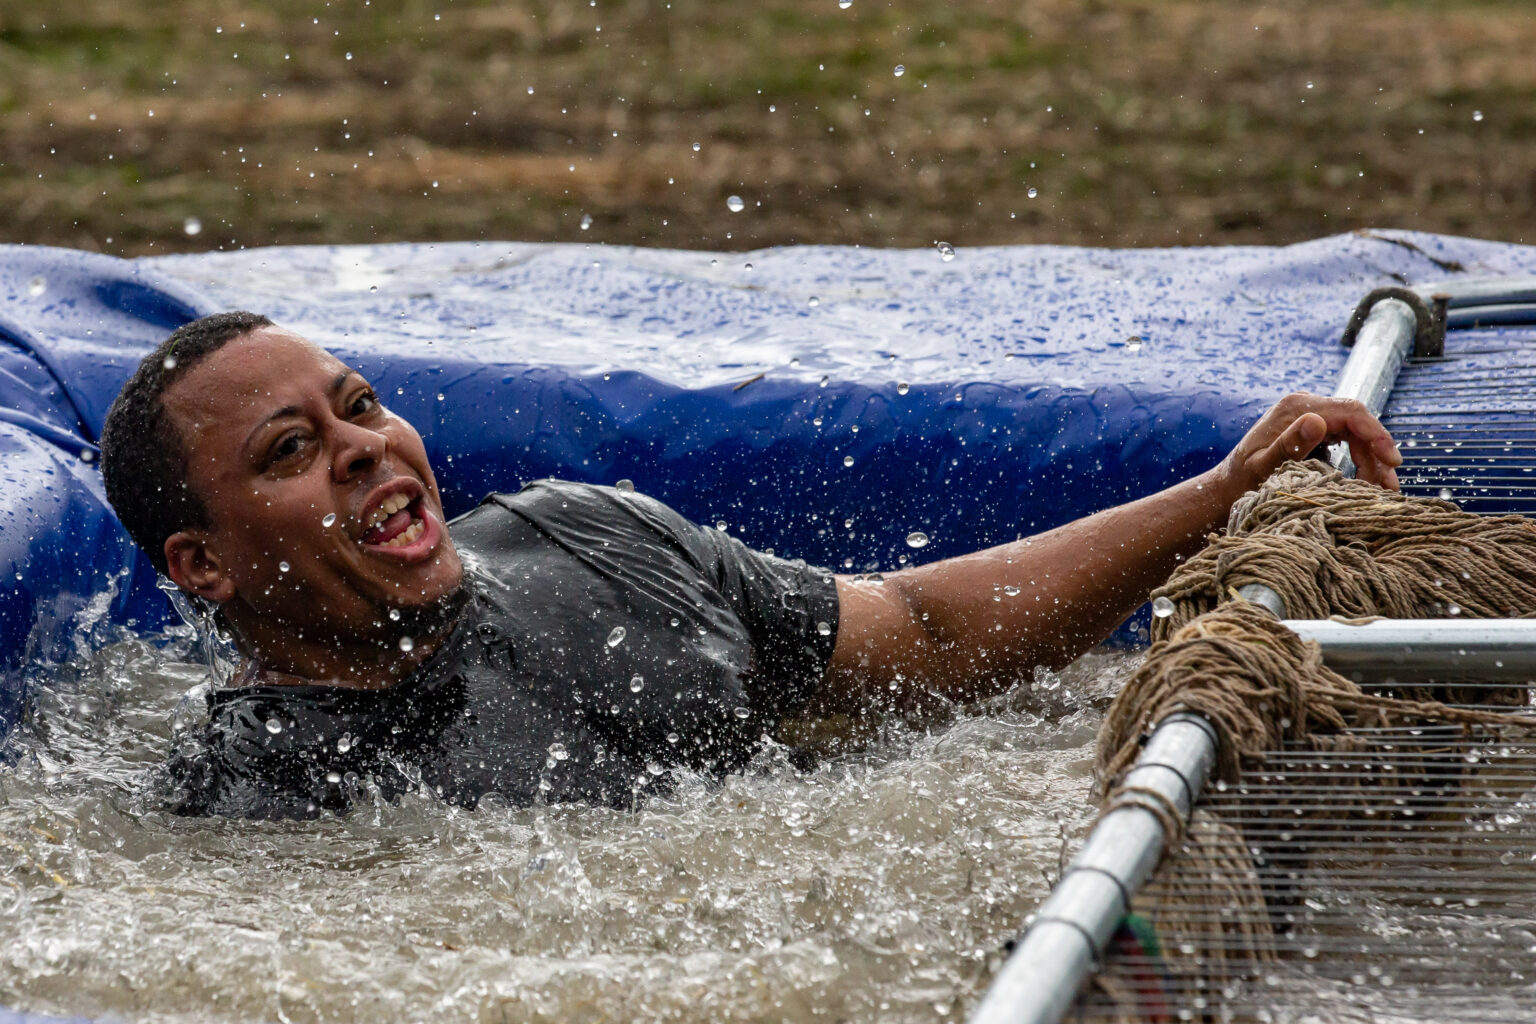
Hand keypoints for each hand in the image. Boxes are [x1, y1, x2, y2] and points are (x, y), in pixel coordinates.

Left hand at [1218, 392, 1401, 494]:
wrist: (1225, 487)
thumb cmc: (1241, 482)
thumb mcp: (1261, 469)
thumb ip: (1288, 446)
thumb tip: (1317, 421)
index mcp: (1296, 408)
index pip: (1350, 412)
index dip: (1377, 435)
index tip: (1392, 462)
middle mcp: (1305, 405)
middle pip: (1357, 423)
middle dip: (1377, 454)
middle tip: (1390, 487)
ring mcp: (1309, 415)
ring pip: (1355, 433)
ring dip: (1371, 460)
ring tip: (1382, 491)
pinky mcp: (1311, 428)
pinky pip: (1345, 439)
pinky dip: (1359, 460)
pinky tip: (1367, 482)